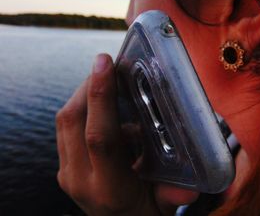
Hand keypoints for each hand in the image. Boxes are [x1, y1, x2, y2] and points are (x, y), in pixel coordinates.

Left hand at [56, 54, 197, 215]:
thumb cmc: (144, 215)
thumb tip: (190, 188)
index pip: (100, 137)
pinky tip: (99, 104)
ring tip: (104, 81)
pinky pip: (64, 129)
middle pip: (74, 121)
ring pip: (64, 121)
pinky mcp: (64, 168)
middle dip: (89, 86)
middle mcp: (81, 181)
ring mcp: (68, 174)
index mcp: (110, 188)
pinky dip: (79, 108)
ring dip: (82, 94)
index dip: (101, 96)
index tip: (104, 64)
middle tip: (106, 64)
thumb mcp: (163, 208)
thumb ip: (173, 196)